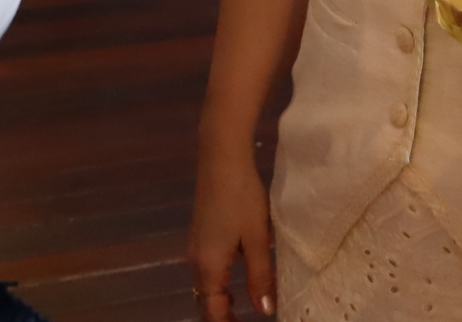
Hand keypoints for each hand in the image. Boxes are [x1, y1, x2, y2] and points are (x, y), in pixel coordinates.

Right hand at [189, 149, 274, 319]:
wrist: (221, 156)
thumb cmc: (242, 196)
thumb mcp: (257, 238)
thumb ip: (261, 276)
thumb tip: (265, 311)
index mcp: (209, 266)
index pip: (212, 311)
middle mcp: (196, 259)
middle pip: (205, 300)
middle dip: (224, 315)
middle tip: (246, 321)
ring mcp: (196, 244)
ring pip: (206, 284)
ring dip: (222, 299)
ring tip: (247, 306)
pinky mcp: (201, 232)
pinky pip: (208, 268)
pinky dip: (221, 281)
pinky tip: (241, 274)